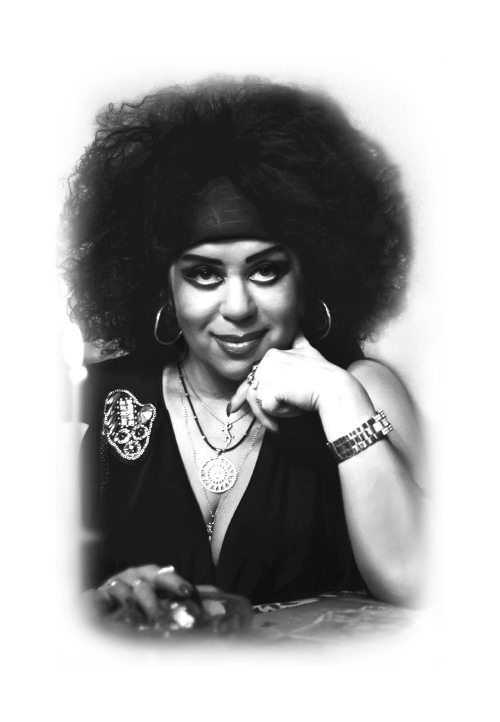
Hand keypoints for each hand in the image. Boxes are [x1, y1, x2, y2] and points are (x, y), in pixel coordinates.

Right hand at [84, 564, 220, 624]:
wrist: (107, 597)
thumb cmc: (141, 593)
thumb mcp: (165, 592)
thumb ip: (190, 595)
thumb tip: (220, 600)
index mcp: (153, 574)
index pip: (167, 575)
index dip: (177, 583)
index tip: (190, 593)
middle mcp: (135, 576)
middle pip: (146, 580)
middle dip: (155, 594)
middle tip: (163, 610)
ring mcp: (116, 584)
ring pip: (126, 590)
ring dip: (134, 602)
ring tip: (143, 617)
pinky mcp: (99, 596)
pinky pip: (101, 598)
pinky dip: (105, 603)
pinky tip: (109, 611)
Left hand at [228, 331, 333, 431]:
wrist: (334, 387)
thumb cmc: (324, 374)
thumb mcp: (309, 352)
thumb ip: (299, 341)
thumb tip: (298, 326)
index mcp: (273, 354)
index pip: (254, 378)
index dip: (243, 395)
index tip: (232, 408)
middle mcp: (267, 361)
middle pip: (253, 392)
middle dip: (263, 411)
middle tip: (275, 426)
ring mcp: (268, 374)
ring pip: (258, 402)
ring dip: (275, 413)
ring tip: (294, 411)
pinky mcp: (270, 389)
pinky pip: (267, 409)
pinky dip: (282, 414)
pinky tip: (296, 407)